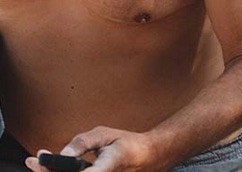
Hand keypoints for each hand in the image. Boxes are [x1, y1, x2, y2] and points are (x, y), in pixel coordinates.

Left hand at [25, 127, 158, 171]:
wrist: (146, 156)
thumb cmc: (127, 144)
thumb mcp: (105, 135)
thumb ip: (83, 142)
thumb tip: (62, 153)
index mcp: (107, 167)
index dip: (54, 169)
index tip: (39, 159)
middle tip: (34, 161)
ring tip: (39, 164)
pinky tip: (54, 167)